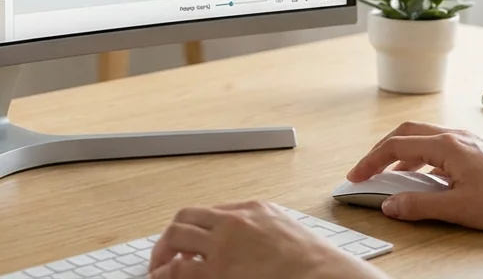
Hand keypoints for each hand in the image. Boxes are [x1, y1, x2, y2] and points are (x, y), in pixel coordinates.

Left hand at [149, 201, 378, 278]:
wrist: (323, 275)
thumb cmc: (315, 262)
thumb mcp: (287, 232)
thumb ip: (265, 231)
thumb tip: (253, 248)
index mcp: (254, 210)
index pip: (212, 212)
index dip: (197, 228)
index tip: (192, 242)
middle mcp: (233, 221)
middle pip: (187, 217)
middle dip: (172, 234)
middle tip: (166, 252)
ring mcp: (223, 245)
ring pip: (177, 235)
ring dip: (163, 250)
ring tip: (158, 267)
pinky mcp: (218, 271)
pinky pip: (179, 269)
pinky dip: (164, 272)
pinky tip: (159, 278)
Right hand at [346, 122, 482, 230]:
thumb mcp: (457, 209)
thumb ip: (419, 205)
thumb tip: (390, 205)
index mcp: (446, 146)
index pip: (396, 146)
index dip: (371, 161)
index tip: (356, 176)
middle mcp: (454, 136)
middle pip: (405, 132)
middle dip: (381, 150)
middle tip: (366, 169)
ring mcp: (465, 140)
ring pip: (421, 136)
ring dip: (400, 152)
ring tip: (389, 174)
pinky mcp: (474, 149)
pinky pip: (436, 144)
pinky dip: (419, 156)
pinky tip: (421, 175)